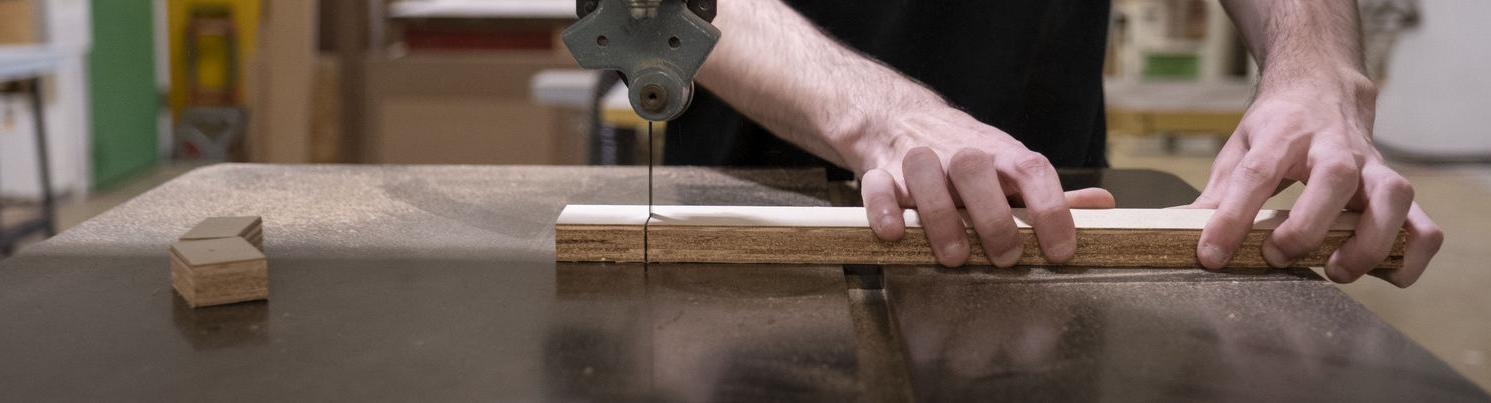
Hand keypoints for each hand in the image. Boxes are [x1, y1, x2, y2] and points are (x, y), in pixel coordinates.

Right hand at [856, 107, 1114, 267]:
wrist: (899, 119)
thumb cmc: (965, 157)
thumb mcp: (1008, 168)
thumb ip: (1048, 193)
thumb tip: (1104, 205)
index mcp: (998, 152)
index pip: (1031, 169)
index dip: (1051, 208)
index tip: (1061, 250)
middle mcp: (958, 152)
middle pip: (974, 167)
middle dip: (992, 216)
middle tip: (1006, 257)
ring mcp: (916, 159)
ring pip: (924, 173)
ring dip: (940, 217)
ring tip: (954, 257)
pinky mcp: (879, 171)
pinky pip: (876, 186)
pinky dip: (883, 209)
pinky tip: (895, 235)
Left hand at [1185, 75, 1441, 286]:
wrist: (1324, 87)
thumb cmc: (1278, 126)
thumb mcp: (1239, 147)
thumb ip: (1216, 192)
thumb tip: (1176, 230)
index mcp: (1283, 134)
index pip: (1256, 173)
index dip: (1231, 218)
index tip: (1211, 254)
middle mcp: (1334, 146)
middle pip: (1334, 178)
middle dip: (1307, 226)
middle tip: (1278, 257)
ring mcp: (1372, 166)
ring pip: (1392, 197)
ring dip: (1368, 242)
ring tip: (1335, 271)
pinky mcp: (1395, 188)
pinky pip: (1423, 224)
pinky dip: (1411, 255)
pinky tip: (1382, 275)